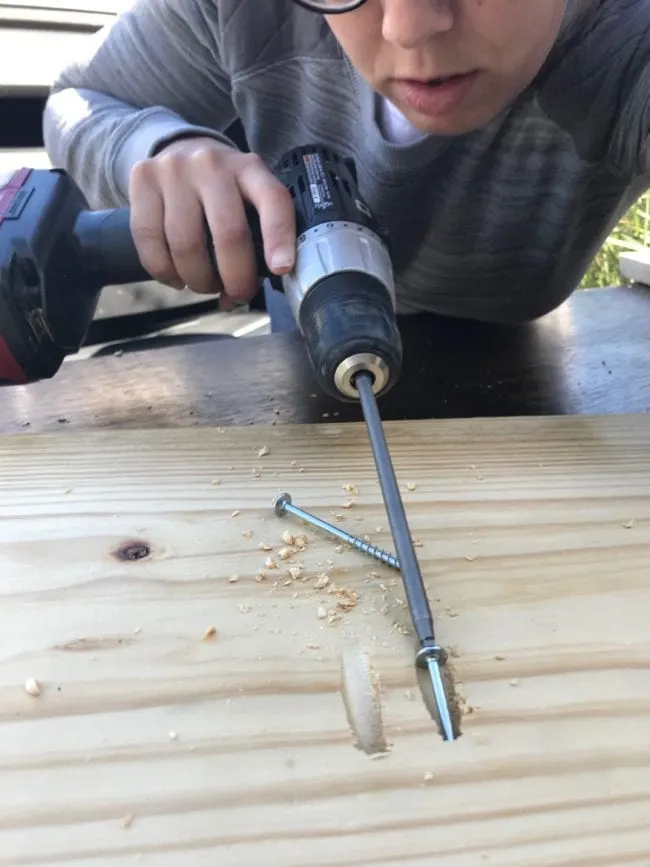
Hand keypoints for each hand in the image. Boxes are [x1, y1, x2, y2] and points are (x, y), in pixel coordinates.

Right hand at [128, 137, 295, 307]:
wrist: (180, 150)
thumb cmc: (222, 191)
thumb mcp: (248, 199)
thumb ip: (253, 241)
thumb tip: (235, 298)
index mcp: (250, 169)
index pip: (273, 200)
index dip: (279, 238)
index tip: (281, 269)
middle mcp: (212, 164)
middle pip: (228, 233)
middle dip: (236, 278)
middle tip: (237, 293)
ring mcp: (174, 170)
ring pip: (185, 244)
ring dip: (198, 279)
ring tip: (204, 284)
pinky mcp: (142, 178)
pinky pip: (149, 240)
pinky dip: (164, 271)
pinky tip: (176, 277)